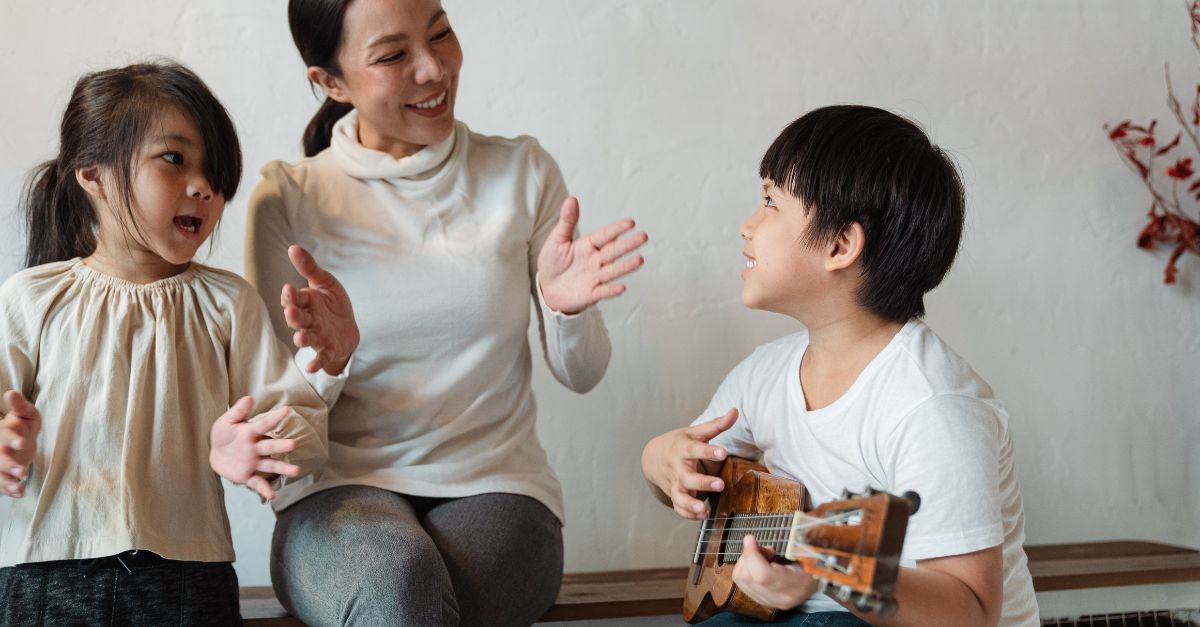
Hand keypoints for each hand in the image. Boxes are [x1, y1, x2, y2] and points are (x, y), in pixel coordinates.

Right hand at [0, 391, 39, 497]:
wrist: (19, 443)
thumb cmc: (23, 427)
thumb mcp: (25, 415)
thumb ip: (20, 406)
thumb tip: (11, 393)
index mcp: (4, 432)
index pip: (4, 435)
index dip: (12, 438)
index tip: (22, 443)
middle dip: (9, 464)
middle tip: (23, 470)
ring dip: (7, 481)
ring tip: (20, 486)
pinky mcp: (0, 476)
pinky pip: (1, 485)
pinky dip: (9, 490)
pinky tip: (19, 494)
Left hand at [209, 396, 300, 500]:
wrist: (215, 454)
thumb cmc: (223, 435)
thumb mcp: (226, 422)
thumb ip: (238, 412)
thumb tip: (249, 398)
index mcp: (250, 433)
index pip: (264, 424)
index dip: (274, 417)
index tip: (286, 410)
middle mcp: (256, 448)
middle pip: (270, 446)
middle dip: (281, 446)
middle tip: (293, 444)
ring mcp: (253, 462)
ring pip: (270, 465)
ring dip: (283, 468)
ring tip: (297, 471)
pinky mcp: (247, 475)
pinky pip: (257, 482)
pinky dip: (265, 489)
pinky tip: (272, 496)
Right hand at [283, 245, 359, 375]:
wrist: (348, 328)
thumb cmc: (332, 304)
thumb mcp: (324, 283)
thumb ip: (309, 268)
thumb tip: (293, 247)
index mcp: (305, 302)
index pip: (293, 299)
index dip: (291, 296)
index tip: (290, 289)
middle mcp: (308, 320)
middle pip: (297, 319)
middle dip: (294, 316)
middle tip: (291, 312)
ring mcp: (317, 336)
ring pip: (306, 338)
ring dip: (301, 339)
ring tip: (300, 338)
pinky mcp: (329, 349)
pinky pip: (321, 357)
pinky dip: (316, 362)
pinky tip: (312, 367)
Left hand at [537, 197, 647, 313]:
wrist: (546, 289)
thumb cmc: (553, 262)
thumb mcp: (557, 240)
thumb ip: (567, 221)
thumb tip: (572, 199)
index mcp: (589, 245)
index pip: (605, 235)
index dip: (616, 229)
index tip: (630, 223)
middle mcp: (596, 260)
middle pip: (614, 251)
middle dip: (628, 244)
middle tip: (643, 237)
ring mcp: (595, 277)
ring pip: (613, 271)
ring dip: (626, 266)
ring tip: (640, 260)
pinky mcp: (592, 294)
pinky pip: (603, 292)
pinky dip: (612, 291)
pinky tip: (621, 287)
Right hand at [641, 408, 736, 519]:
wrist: (653, 457)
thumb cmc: (680, 443)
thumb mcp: (695, 432)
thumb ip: (716, 425)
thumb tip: (735, 411)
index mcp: (683, 449)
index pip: (695, 449)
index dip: (708, 452)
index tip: (723, 452)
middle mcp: (677, 468)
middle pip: (687, 477)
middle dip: (703, 482)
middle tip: (720, 485)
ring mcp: (674, 483)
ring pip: (679, 496)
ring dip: (690, 504)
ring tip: (704, 509)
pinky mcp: (674, 495)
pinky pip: (679, 507)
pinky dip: (688, 514)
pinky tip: (702, 516)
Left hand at [732, 535, 818, 609]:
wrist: (818, 580)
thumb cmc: (812, 560)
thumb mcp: (804, 550)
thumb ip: (781, 544)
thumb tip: (753, 538)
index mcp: (796, 586)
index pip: (763, 575)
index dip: (752, 554)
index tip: (751, 538)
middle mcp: (780, 598)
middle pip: (747, 577)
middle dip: (748, 556)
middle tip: (765, 548)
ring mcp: (770, 602)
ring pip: (741, 579)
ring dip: (746, 562)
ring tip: (763, 556)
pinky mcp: (762, 600)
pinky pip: (742, 583)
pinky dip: (746, 569)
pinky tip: (759, 564)